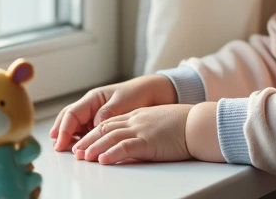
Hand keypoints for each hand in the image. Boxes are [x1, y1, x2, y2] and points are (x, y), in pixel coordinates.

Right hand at [50, 75, 176, 151]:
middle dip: (60, 133)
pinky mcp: (100, 125)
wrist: (151, 94)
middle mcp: (90, 107)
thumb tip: (95, 126)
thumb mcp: (122, 102)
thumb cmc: (136, 94)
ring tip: (63, 150)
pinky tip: (79, 149)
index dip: (63, 128)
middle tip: (57, 148)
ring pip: (75, 127)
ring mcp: (94, 116)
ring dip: (68, 138)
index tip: (60, 141)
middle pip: (68, 119)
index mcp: (93, 98)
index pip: (72, 113)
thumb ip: (108, 113)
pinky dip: (80, 141)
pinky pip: (86, 133)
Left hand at [71, 105, 192, 164]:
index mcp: (139, 116)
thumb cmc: (186, 125)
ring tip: (82, 156)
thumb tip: (142, 140)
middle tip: (76, 150)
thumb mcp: (161, 123)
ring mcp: (141, 129)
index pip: (111, 122)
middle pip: (105, 128)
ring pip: (110, 137)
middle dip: (88, 140)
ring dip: (94, 147)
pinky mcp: (148, 141)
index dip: (95, 132)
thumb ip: (148, 128)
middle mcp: (136, 120)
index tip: (85, 140)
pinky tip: (102, 160)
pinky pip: (125, 147)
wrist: (199, 123)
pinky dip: (111, 154)